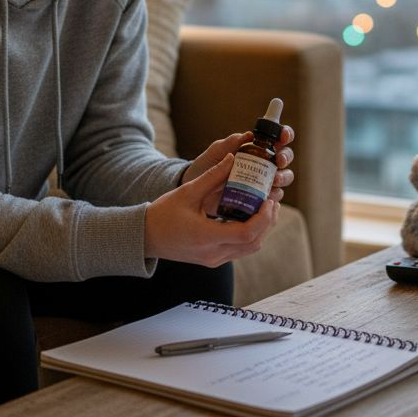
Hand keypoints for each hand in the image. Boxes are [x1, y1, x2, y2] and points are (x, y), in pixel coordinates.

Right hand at [145, 152, 279, 265]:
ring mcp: (214, 260)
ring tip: (265, 208)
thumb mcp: (188, 191)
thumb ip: (213, 176)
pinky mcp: (213, 260)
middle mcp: (213, 253)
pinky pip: (240, 250)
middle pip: (253, 243)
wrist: (146, 237)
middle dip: (268, 222)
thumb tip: (233, 157)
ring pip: (249, 249)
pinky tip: (251, 217)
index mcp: (206, 236)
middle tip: (271, 200)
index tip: (268, 200)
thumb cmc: (163, 213)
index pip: (246, 233)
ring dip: (262, 230)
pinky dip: (251, 235)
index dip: (263, 218)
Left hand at [181, 125, 295, 204]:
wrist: (196, 189)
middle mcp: (265, 163)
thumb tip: (248, 135)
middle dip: (286, 157)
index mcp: (257, 148)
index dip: (285, 135)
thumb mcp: (217, 151)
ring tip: (273, 180)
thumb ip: (230, 142)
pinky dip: (274, 196)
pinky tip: (268, 196)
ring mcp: (264, 181)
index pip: (278, 138)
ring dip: (283, 177)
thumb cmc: (207, 165)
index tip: (283, 137)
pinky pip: (274, 197)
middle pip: (286, 158)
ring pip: (284, 177)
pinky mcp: (260, 199)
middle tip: (278, 160)